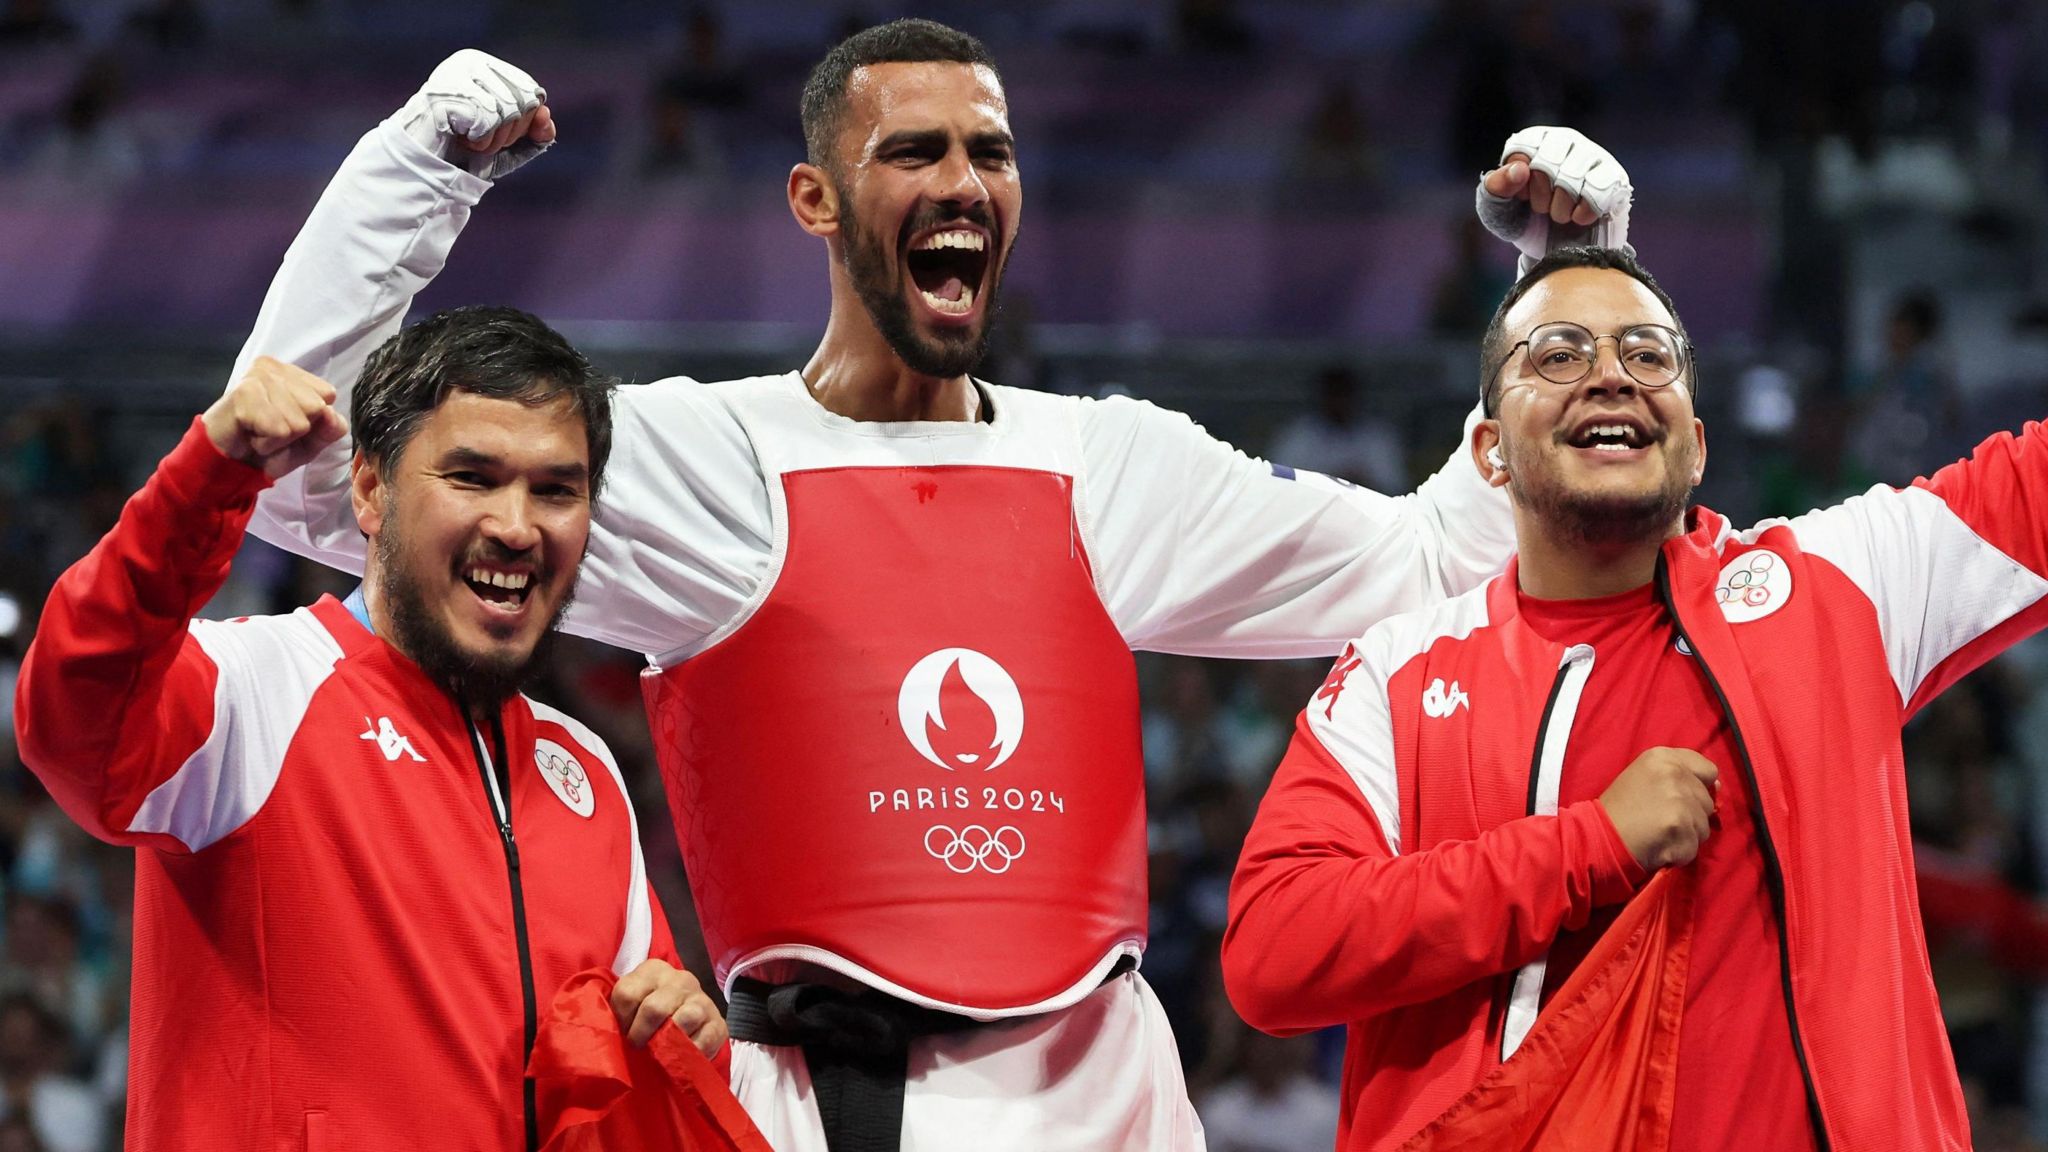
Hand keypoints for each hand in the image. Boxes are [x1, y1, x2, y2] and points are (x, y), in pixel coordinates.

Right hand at [202, 356, 346, 479]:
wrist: (229, 464)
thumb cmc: (269, 447)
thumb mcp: (311, 441)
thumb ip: (331, 427)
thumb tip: (332, 414)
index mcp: (291, 372)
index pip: (328, 394)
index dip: (313, 420)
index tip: (287, 424)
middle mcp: (274, 367)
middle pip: (316, 407)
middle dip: (296, 430)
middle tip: (270, 430)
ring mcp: (257, 377)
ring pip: (298, 422)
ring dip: (280, 439)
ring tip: (259, 433)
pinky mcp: (244, 394)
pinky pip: (279, 430)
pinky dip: (267, 442)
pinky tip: (250, 435)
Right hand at [395, 49, 554, 179]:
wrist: (425, 167)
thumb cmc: (467, 154)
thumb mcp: (512, 146)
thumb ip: (537, 133)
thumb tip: (544, 114)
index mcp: (490, 66)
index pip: (534, 94)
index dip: (523, 126)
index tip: (495, 132)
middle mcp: (472, 61)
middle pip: (524, 103)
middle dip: (509, 135)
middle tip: (479, 138)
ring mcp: (456, 72)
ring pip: (508, 111)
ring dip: (493, 140)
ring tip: (468, 139)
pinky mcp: (445, 90)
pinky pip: (487, 118)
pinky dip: (480, 139)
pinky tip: (459, 137)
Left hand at [610, 959, 726, 1055]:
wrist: (687, 1021)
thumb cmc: (648, 1016)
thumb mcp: (632, 1005)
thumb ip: (620, 1012)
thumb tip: (607, 1033)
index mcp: (653, 970)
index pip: (627, 994)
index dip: (622, 1020)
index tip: (624, 1032)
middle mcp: (680, 979)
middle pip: (654, 1008)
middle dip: (642, 1035)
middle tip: (640, 1047)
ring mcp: (702, 999)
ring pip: (683, 1019)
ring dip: (668, 1043)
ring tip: (661, 1052)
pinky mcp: (718, 1022)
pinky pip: (703, 1040)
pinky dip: (689, 1053)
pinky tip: (681, 1056)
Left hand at [1475, 126, 1632, 271]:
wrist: (1555, 252)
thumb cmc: (1524, 221)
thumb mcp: (1497, 209)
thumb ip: (1497, 187)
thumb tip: (1521, 169)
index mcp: (1535, 140)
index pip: (1524, 149)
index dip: (1519, 183)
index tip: (1522, 197)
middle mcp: (1566, 140)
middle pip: (1548, 164)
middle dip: (1540, 197)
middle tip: (1542, 209)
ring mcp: (1594, 156)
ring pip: (1574, 178)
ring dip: (1560, 208)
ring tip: (1559, 215)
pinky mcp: (1615, 177)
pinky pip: (1600, 191)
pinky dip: (1583, 212)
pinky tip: (1578, 218)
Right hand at [1598, 747, 1718, 871]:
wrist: (1597, 837)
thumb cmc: (1619, 809)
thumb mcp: (1643, 776)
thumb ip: (1679, 775)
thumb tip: (1716, 786)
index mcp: (1663, 757)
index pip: (1707, 770)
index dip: (1697, 787)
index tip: (1677, 799)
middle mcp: (1674, 773)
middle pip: (1707, 801)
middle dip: (1690, 816)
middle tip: (1660, 820)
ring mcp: (1679, 800)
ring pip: (1704, 827)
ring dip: (1685, 836)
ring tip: (1658, 834)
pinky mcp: (1680, 827)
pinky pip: (1694, 847)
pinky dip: (1679, 853)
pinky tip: (1658, 847)